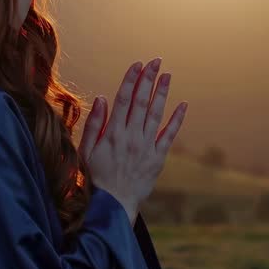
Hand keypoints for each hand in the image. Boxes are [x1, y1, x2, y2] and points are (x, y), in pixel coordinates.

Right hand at [78, 57, 186, 220]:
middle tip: (156, 61)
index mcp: (112, 133)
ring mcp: (146, 147)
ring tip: (167, 75)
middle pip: (141, 102)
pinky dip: (176, 119)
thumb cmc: (94, 179)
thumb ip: (94, 124)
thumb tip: (102, 98)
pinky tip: (182, 105)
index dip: (131, 80)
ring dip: (162, 93)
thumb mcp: (85, 151)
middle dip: (148, 79)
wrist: (112, 206)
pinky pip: (169, 135)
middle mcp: (131, 137)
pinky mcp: (157, 159)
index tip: (137, 64)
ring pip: (156, 114)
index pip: (123, 99)